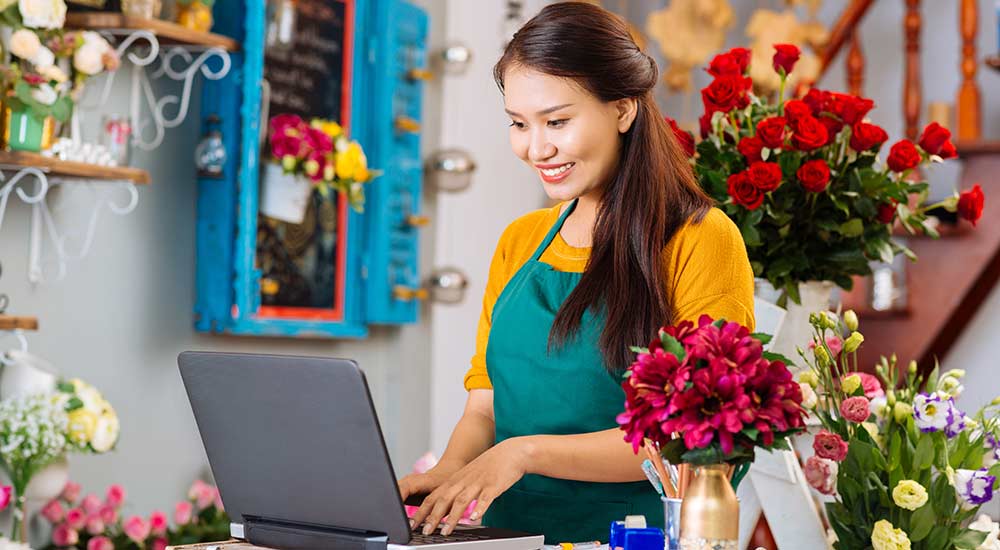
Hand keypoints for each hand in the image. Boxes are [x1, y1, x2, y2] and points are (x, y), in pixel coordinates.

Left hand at [409, 438, 530, 535]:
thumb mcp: (468, 477)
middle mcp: (464, 481)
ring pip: (462, 500)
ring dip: (452, 517)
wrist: (511, 452)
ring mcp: (479, 482)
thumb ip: (456, 492)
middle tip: (425, 530)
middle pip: (444, 499)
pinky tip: (475, 518)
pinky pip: (485, 498)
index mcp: (456, 480)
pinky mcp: (494, 485)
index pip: (434, 496)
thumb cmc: (489, 467)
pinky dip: (480, 508)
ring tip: (445, 531)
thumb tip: (443, 512)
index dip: (422, 510)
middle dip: (432, 516)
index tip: (413, 523)